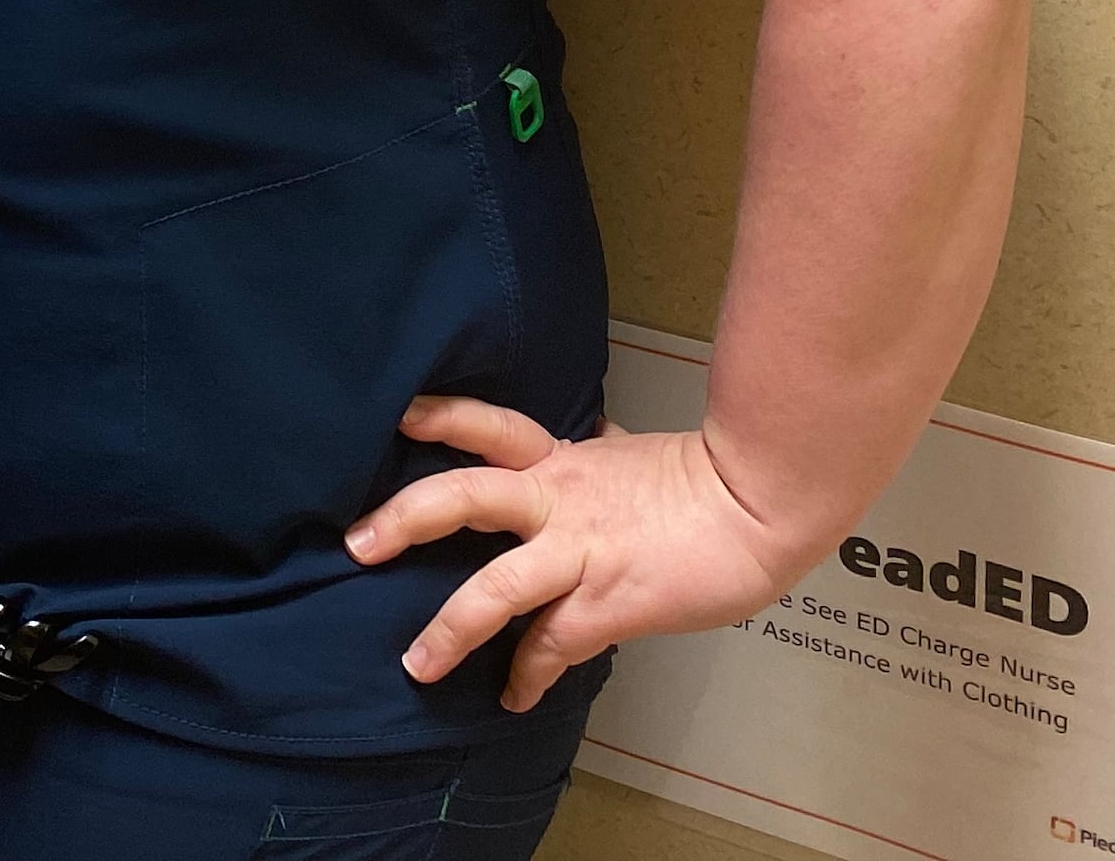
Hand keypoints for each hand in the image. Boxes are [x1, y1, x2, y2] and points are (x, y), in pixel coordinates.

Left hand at [342, 398, 802, 710]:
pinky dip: (529, 675)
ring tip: (416, 664)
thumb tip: (589, 440)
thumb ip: (596, 454)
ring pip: (494, 586)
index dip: (442, 418)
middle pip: (463, 496)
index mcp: (562, 459)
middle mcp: (557, 497)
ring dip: (448, 628)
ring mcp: (578, 551)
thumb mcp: (633, 454)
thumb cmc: (706, 480)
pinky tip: (513, 697)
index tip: (400, 419)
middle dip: (404, 519)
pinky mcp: (606, 602)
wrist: (757, 505)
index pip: (489, 427)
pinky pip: (553, 646)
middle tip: (357, 543)